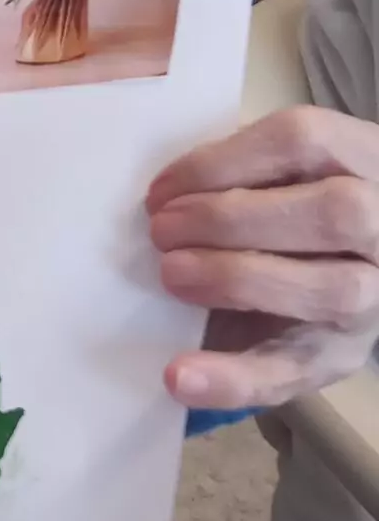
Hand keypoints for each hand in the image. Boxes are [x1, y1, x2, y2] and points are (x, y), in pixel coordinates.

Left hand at [147, 107, 378, 408]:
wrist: (342, 274)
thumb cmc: (293, 212)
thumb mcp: (284, 176)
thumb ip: (242, 175)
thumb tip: (164, 197)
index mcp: (366, 161)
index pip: (307, 142)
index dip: (225, 161)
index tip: (162, 189)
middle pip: (334, 213)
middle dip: (233, 220)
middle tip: (162, 230)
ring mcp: (375, 298)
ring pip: (331, 290)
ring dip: (237, 280)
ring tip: (171, 274)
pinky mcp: (342, 357)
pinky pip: (295, 373)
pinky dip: (231, 378)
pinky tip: (178, 375)